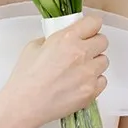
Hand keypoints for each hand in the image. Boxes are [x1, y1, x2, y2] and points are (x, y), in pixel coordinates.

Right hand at [1, 13, 109, 127]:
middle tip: (82, 52)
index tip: (87, 31)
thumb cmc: (25, 78)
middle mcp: (81, 54)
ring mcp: (88, 74)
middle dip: (94, 44)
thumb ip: (53, 40)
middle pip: (103, 41)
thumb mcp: (33, 47)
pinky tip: (80, 84)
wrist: (24, 105)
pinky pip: (102, 81)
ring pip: (104, 61)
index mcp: (67, 38)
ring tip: (79, 71)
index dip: (91, 26)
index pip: (94, 22)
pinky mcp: (91, 92)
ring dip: (94, 64)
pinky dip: (94, 81)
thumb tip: (63, 41)